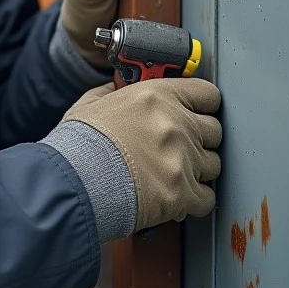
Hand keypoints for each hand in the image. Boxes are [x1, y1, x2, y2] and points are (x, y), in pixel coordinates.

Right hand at [64, 79, 222, 231]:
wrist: (73, 182)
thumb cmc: (78, 146)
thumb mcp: (91, 105)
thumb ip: (112, 93)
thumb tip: (117, 88)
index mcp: (157, 97)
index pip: (206, 94)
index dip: (202, 104)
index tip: (197, 112)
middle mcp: (176, 125)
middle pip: (214, 130)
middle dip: (199, 139)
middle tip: (179, 146)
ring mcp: (183, 160)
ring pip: (213, 164)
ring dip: (196, 169)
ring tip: (171, 173)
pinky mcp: (183, 193)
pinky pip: (207, 197)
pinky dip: (194, 199)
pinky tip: (175, 195)